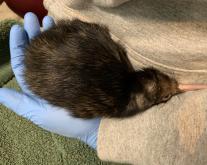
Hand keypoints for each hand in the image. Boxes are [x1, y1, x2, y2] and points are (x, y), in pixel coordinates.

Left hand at [0, 12, 99, 148]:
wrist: (96, 125)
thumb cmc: (66, 122)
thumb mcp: (39, 114)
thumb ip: (18, 103)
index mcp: (37, 86)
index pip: (24, 62)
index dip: (19, 46)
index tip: (18, 29)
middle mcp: (50, 77)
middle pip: (39, 52)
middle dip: (35, 35)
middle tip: (34, 18)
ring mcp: (66, 72)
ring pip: (55, 51)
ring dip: (51, 35)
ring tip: (50, 20)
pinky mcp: (81, 70)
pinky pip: (71, 54)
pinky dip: (68, 43)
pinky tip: (67, 33)